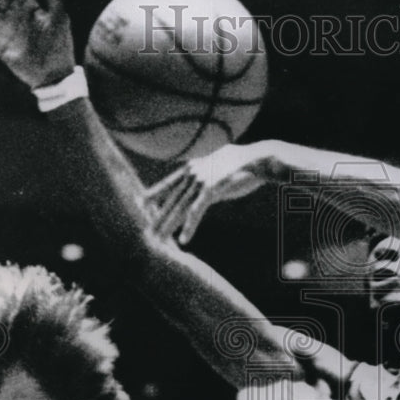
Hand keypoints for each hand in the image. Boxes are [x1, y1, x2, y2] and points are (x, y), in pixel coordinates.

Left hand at [143, 142, 268, 243]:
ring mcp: (201, 181)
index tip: (141, 201)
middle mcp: (193, 173)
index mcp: (193, 167)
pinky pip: (196, 212)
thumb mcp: (220, 166)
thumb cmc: (243, 163)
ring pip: (180, 207)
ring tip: (159, 239)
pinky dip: (189, 227)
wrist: (258, 159)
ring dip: (169, 225)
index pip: (169, 182)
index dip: (154, 193)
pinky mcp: (211, 190)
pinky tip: (183, 240)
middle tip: (148, 231)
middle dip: (159, 216)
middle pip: (172, 199)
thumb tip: (206, 184)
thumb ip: (208, 174)